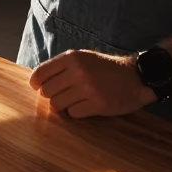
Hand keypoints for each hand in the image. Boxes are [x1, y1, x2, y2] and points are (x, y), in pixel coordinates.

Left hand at [29, 49, 154, 117]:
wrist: (135, 77)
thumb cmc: (105, 68)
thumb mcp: (83, 58)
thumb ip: (61, 67)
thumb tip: (36, 81)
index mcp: (72, 58)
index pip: (40, 73)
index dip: (36, 83)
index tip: (38, 88)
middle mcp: (78, 71)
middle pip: (46, 91)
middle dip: (52, 96)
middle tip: (63, 95)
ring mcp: (88, 88)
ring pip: (57, 104)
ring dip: (64, 105)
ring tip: (75, 100)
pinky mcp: (98, 104)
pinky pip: (73, 113)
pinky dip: (77, 112)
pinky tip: (87, 105)